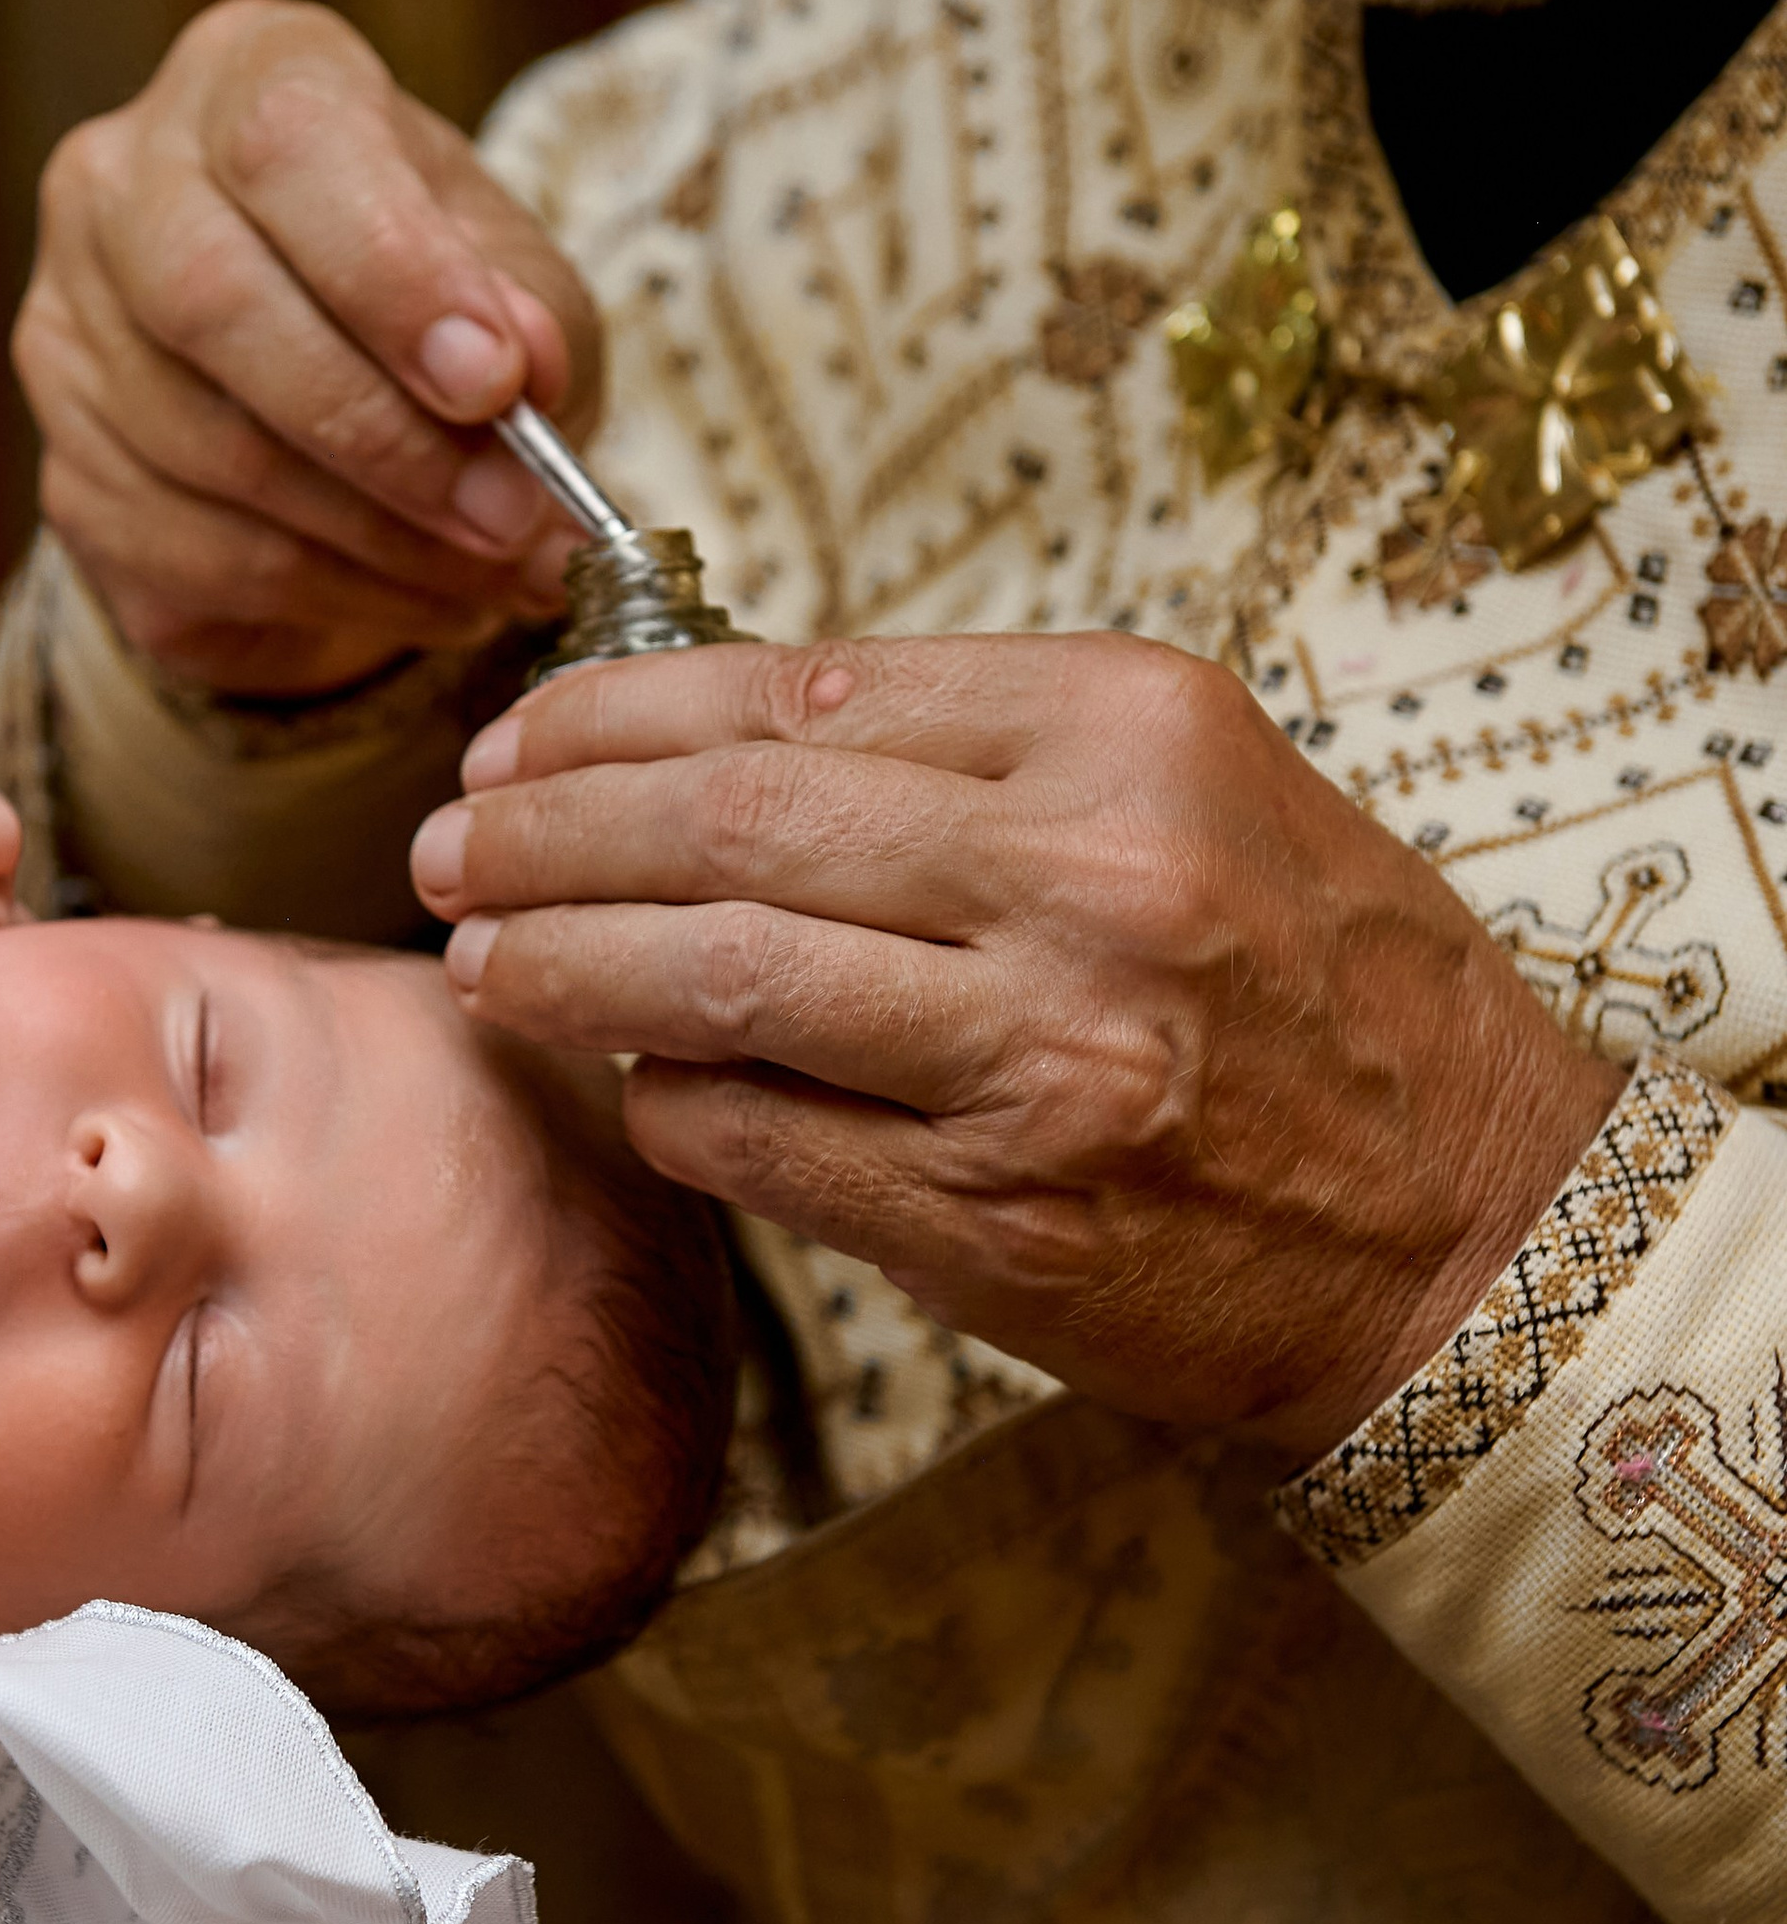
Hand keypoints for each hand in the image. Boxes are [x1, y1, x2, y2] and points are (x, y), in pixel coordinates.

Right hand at [18, 0, 601, 694]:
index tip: (494, 382)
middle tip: (513, 516)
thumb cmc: (439, 304)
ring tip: (501, 571)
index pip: (284, 146)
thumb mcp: (519, 279)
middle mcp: (119, 185)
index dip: (390, 273)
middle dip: (387, 436)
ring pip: (214, 457)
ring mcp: (68, 335)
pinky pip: (200, 560)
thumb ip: (531, 311)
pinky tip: (428, 599)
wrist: (347, 401)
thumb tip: (520, 370)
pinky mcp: (69, 477)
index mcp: (241, 80)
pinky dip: (341, 597)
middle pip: (214, 304)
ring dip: (385, 542)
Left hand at [409, 635, 1622, 1466]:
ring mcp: (1038, 1057)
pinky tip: (627, 1083)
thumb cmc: (1320, 998)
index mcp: (1127, 733)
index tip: (520, 735)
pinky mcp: (996, 1217)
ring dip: (558, 963)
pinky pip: (754, 1135)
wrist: (1474, 1230)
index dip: (615, 712)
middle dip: (545, 828)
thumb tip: (712, 744)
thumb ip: (972, 756)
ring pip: (712, 977)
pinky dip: (663, 1102)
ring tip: (474, 955)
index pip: (796, 692)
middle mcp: (1084, 878)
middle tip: (449, 844)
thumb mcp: (1194, 797)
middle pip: (728, 822)